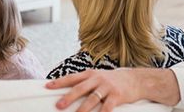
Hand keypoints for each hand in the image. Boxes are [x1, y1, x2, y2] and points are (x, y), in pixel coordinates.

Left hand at [45, 68, 180, 111]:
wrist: (136, 79)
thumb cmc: (112, 80)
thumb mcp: (98, 77)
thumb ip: (84, 83)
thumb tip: (66, 90)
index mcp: (90, 74)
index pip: (72, 78)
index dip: (59, 82)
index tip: (47, 86)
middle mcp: (98, 79)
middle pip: (80, 88)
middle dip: (69, 97)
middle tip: (59, 105)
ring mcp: (107, 87)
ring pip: (93, 99)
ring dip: (83, 109)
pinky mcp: (117, 96)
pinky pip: (108, 107)